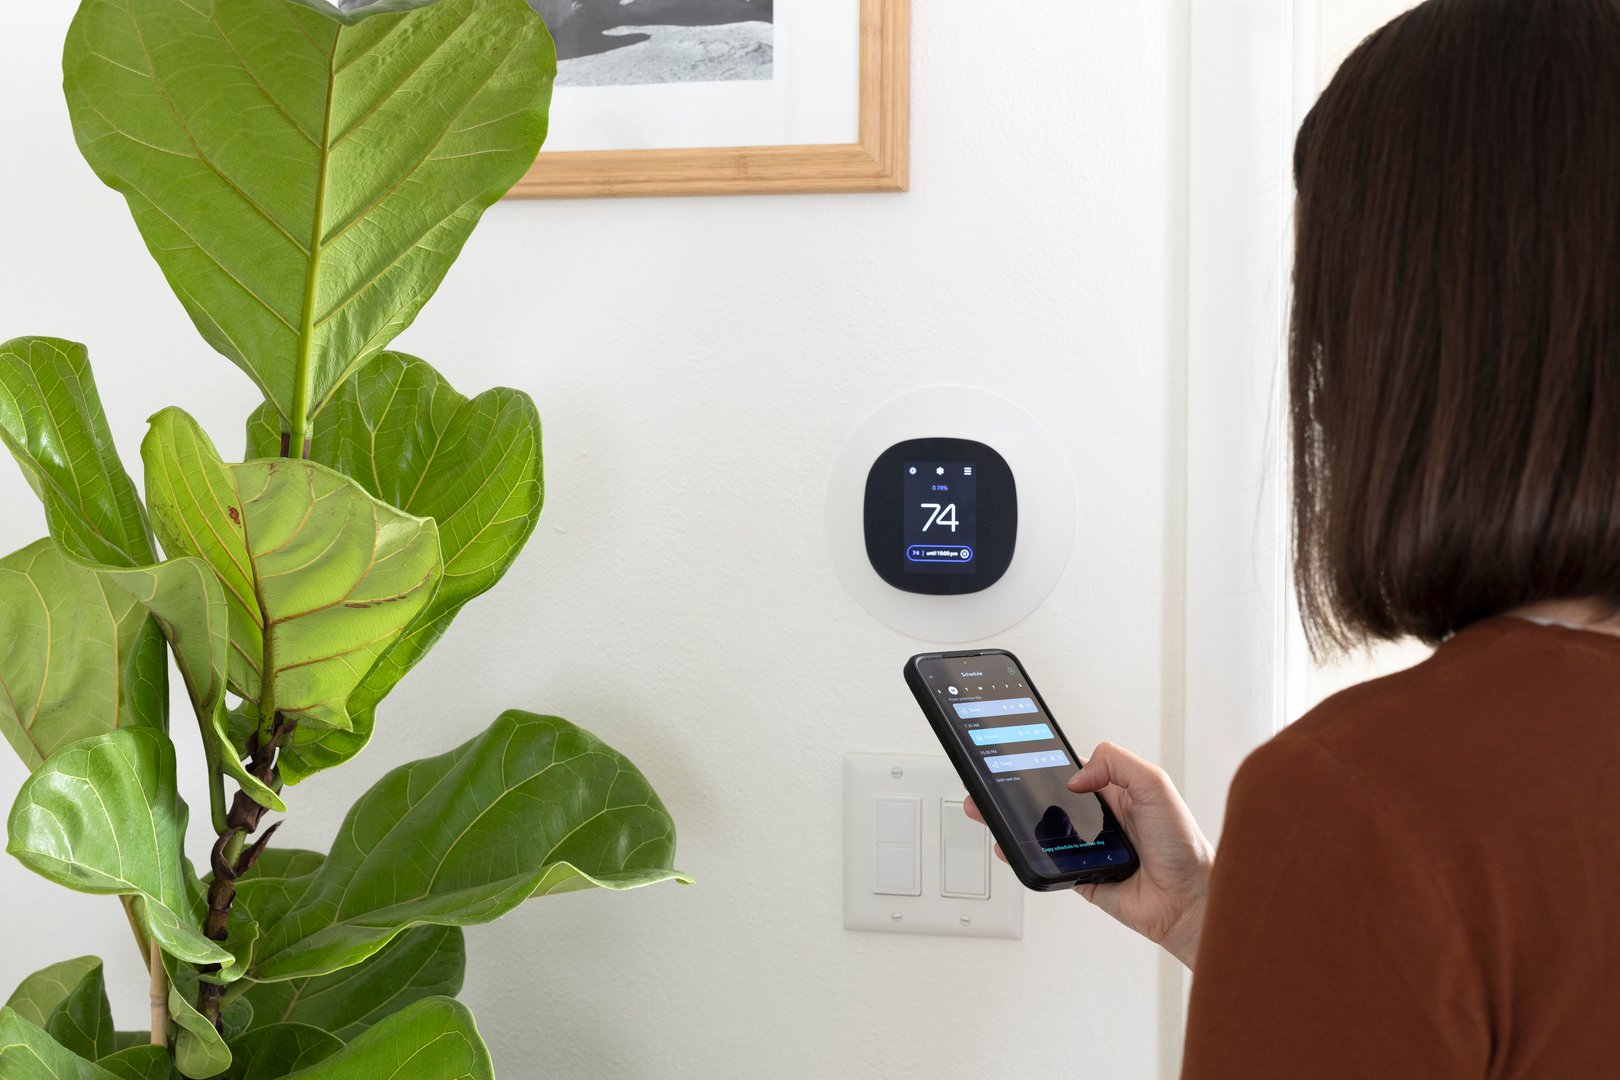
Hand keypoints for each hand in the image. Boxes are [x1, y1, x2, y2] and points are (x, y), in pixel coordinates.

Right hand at [965, 742, 1212, 968]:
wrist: (1188, 900)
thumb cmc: (1183, 846)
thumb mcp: (1155, 785)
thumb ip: (1117, 764)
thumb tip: (1076, 776)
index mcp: (1117, 792)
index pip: (1074, 772)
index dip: (1049, 765)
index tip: (1021, 757)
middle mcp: (1101, 819)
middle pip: (1051, 801)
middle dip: (1021, 792)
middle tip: (995, 783)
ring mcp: (1089, 848)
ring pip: (1044, 832)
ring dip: (1018, 823)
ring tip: (992, 811)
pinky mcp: (1081, 876)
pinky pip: (1047, 864)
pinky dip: (1025, 857)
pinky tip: (1010, 846)